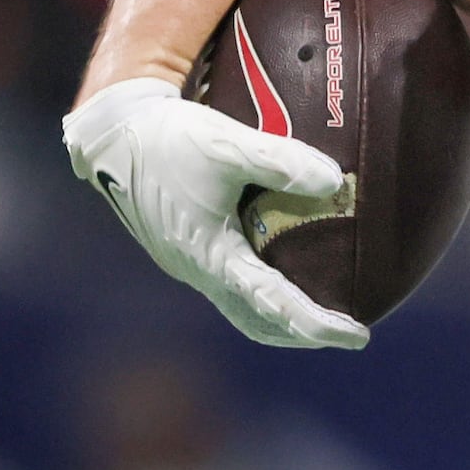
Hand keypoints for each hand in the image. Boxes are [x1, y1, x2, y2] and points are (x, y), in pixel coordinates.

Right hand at [61, 76, 369, 349]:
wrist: (111, 132)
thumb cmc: (169, 136)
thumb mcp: (228, 144)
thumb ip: (282, 160)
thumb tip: (335, 182)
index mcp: (212, 255)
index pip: (275, 305)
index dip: (318, 325)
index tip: (358, 336)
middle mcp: (198, 269)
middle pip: (259, 323)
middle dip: (303, 333)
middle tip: (346, 330)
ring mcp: (186, 263)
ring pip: (241, 310)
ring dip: (280, 320)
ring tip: (318, 313)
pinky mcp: (182, 250)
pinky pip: (228, 287)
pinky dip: (260, 295)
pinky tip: (278, 272)